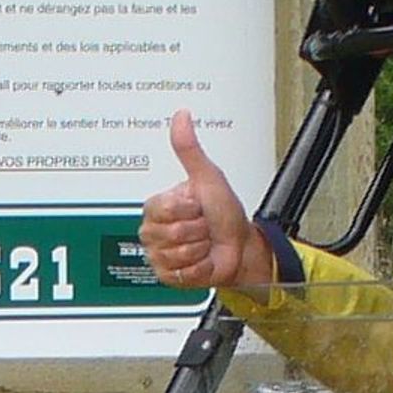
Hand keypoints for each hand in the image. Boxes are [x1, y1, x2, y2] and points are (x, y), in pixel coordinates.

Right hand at [138, 113, 267, 289]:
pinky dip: (200, 266)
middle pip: (172, 233)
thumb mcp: (208, 177)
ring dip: (200, 248)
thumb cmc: (224, 213)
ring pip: (177, 254)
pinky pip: (182, 273)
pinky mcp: (166, 276)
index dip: (189, 208)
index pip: (165, 209)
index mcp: (158, 206)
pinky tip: (202, 259)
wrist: (239, 247)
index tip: (197, 206)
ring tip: (204, 242)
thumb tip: (181, 116)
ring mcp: (159, 254)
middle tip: (203, 225)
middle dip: (197, 229)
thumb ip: (189, 149)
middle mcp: (154, 231)